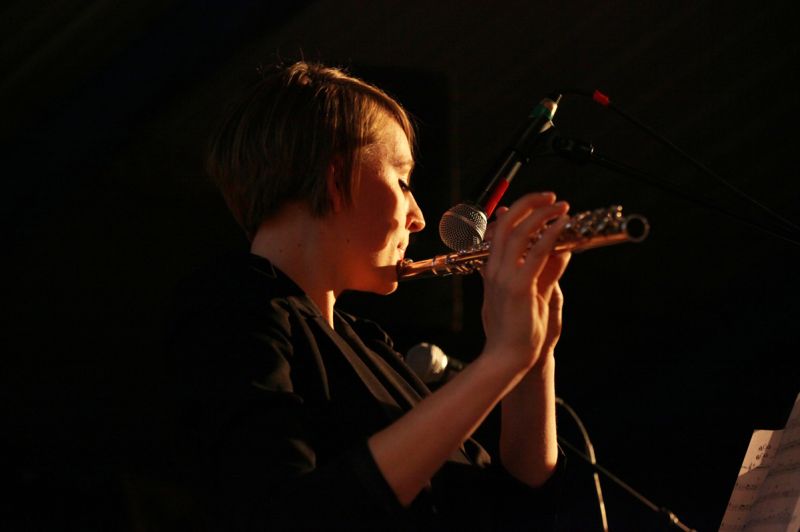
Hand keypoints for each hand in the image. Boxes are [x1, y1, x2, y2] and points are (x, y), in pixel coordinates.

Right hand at [480, 192, 570, 372]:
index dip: (516, 212)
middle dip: (529, 204)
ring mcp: (504, 277)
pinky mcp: (519, 286)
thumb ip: (543, 272)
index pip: (499, 231)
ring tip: (560, 206)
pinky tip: (562, 225)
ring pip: (519, 232)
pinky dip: (550, 234)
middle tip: (551, 197)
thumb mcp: (530, 294)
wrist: (508, 356)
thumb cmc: (517, 331)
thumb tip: (561, 251)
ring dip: (542, 214)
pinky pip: (535, 252)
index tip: (536, 203)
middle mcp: (495, 269)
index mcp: (492, 271)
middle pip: (507, 224)